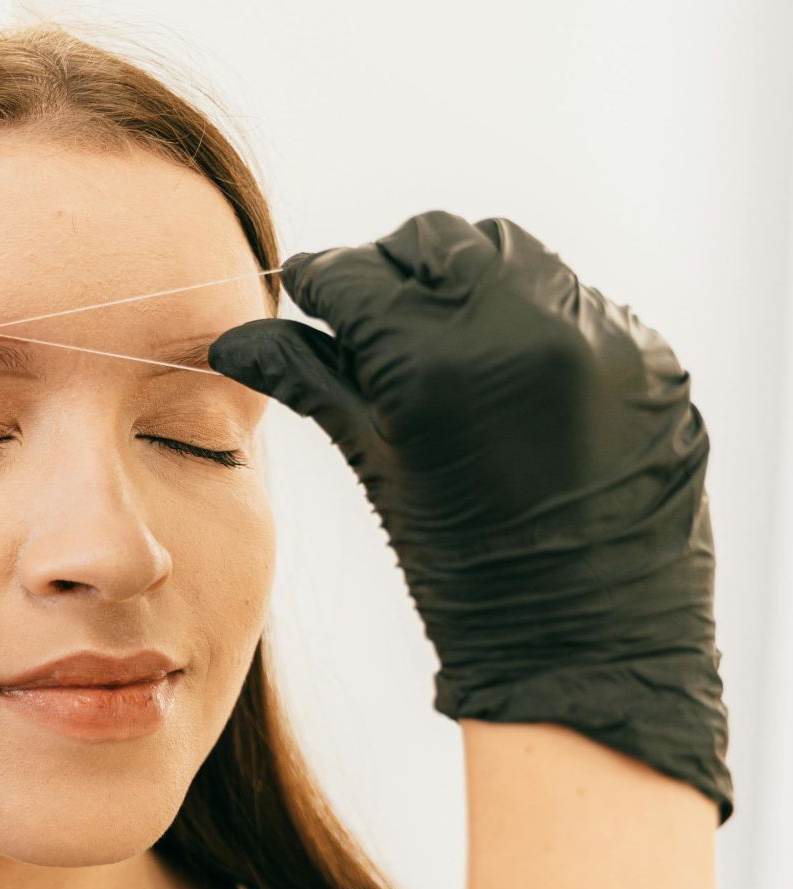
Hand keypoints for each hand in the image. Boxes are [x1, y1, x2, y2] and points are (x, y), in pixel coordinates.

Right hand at [210, 211, 730, 820]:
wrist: (589, 648)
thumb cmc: (464, 575)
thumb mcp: (377, 468)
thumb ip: (310, 381)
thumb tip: (234, 340)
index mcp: (439, 363)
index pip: (354, 274)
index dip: (318, 278)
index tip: (304, 289)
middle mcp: (529, 328)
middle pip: (436, 241)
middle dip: (392, 266)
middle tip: (371, 313)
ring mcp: (603, 337)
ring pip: (514, 253)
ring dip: (468, 280)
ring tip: (448, 340)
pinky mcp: (654, 356)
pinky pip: (578, 302)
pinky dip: (533, 322)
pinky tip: (514, 379)